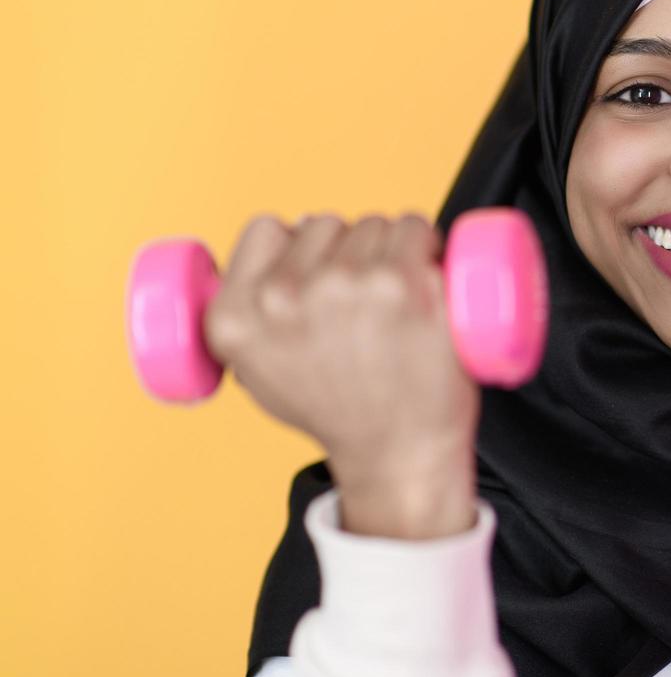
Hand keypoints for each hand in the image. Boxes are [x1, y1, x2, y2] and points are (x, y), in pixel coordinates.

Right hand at [204, 212, 479, 537]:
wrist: (399, 453)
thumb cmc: (337, 410)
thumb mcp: (256, 370)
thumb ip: (247, 312)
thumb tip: (276, 242)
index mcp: (236, 316)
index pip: (267, 229)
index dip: (299, 246)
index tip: (319, 274)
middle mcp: (285, 296)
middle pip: (326, 223)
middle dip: (349, 250)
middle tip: (365, 303)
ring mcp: (347, 285)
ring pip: (375, 224)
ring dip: (392, 248)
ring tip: (396, 302)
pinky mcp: (405, 283)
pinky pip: (415, 226)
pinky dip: (428, 243)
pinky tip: (427, 276)